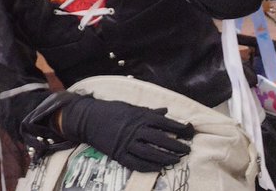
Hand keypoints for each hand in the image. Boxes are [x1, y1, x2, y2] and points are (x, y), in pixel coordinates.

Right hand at [56, 96, 194, 171]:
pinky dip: (149, 167)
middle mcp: (135, 129)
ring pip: (151, 153)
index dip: (179, 128)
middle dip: (176, 145)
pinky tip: (158, 168)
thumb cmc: (110, 110)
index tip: (189, 132)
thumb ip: (148, 111)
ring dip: (166, 158)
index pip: (165, 122)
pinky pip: (137, 163)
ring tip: (176, 160)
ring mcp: (127, 143)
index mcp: (139, 115)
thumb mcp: (130, 107)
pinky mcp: (118, 154)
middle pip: (161, 139)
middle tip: (186, 150)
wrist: (87, 118)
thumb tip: (166, 111)